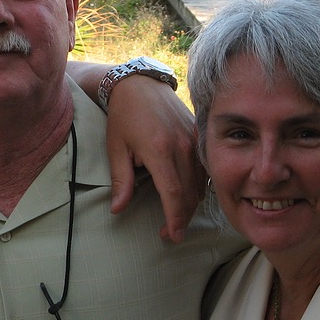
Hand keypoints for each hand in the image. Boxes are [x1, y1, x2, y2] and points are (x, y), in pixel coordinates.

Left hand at [104, 75, 204, 241]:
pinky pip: (204, 168)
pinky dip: (198, 186)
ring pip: (200, 183)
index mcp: (160, 149)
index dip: (174, 218)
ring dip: (191, 204)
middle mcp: (182, 145)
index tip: (172, 235)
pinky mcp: (200, 135)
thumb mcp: (116, 148)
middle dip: (182, 217)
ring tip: (177, 217)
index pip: (173, 193)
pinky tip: (187, 195)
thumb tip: (117, 209)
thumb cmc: (124, 116)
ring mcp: (194, 139)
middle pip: (190, 192)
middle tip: (170, 233)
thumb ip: (120, 180)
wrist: (140, 84)